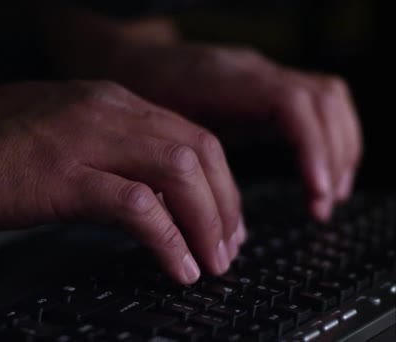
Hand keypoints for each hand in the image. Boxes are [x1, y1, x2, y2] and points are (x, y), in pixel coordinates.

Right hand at [0, 80, 245, 283]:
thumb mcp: (65, 131)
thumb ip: (109, 152)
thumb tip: (146, 192)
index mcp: (113, 104)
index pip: (194, 135)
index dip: (222, 184)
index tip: (225, 222)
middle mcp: (109, 114)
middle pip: (200, 152)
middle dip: (225, 207)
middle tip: (227, 250)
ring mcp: (87, 142)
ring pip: (179, 173)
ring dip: (206, 223)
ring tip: (211, 263)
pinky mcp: (63, 177)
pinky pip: (136, 206)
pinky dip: (168, 239)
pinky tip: (177, 266)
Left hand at [107, 43, 362, 220]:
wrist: (139, 62)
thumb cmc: (139, 96)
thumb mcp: (148, 129)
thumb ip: (173, 168)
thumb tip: (187, 226)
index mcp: (222, 79)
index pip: (288, 102)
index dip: (310, 147)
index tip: (316, 190)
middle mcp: (251, 70)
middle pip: (320, 99)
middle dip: (333, 154)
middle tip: (323, 204)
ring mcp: (263, 74)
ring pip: (327, 98)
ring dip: (339, 148)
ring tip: (328, 196)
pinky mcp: (268, 87)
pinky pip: (317, 104)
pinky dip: (328, 140)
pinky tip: (319, 175)